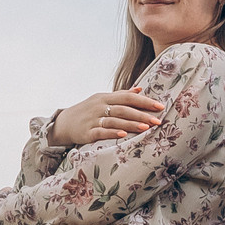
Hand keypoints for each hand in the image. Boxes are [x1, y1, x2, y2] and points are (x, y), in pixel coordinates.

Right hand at [49, 90, 165, 147]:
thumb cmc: (87, 111)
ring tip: (146, 128)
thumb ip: (121, 95)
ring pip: (115, 121)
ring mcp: (93, 119)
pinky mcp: (87, 132)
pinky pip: (101, 132)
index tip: (160, 106)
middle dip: (142, 114)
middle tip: (158, 120)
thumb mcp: (102, 99)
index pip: (128, 97)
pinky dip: (113, 133)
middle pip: (124, 109)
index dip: (144, 101)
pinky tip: (123, 135)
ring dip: (131, 124)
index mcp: (105, 97)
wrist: (64, 123)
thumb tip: (140, 89)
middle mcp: (99, 106)